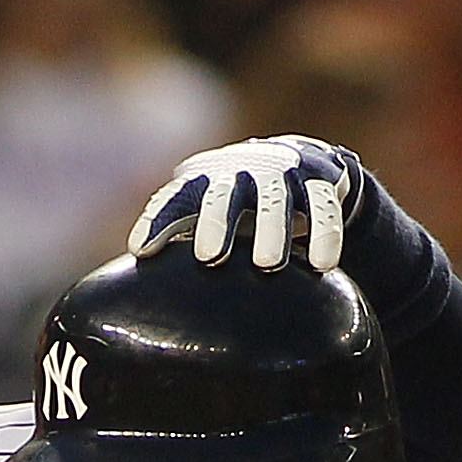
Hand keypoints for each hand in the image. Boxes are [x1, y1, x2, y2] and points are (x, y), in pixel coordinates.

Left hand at [129, 136, 356, 271]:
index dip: (157, 221)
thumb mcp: (207, 215)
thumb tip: (136, 300)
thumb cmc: (238, 204)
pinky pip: (324, 206)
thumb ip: (178, 241)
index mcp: (206, 181)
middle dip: (217, 221)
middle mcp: (241, 172)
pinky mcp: (322, 180)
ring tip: (267, 264)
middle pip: (224, 193)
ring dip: (272, 228)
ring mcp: (283, 172)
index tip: (140, 251)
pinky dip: (325, 232)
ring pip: (277, 198)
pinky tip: (323, 264)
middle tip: (209, 256)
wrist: (300, 160)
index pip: (175, 198)